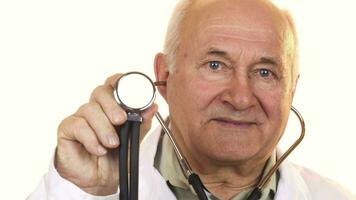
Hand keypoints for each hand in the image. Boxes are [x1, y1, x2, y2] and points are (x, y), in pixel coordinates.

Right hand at [55, 73, 157, 194]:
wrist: (101, 181)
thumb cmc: (116, 157)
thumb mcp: (134, 140)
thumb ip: (142, 123)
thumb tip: (153, 107)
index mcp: (112, 107)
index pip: (112, 85)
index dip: (117, 80)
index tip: (124, 83)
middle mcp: (95, 108)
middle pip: (100, 92)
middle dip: (112, 105)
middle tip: (120, 121)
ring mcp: (80, 117)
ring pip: (90, 109)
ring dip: (104, 128)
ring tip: (112, 144)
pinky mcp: (67, 129)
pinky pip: (78, 126)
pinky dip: (91, 139)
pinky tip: (99, 150)